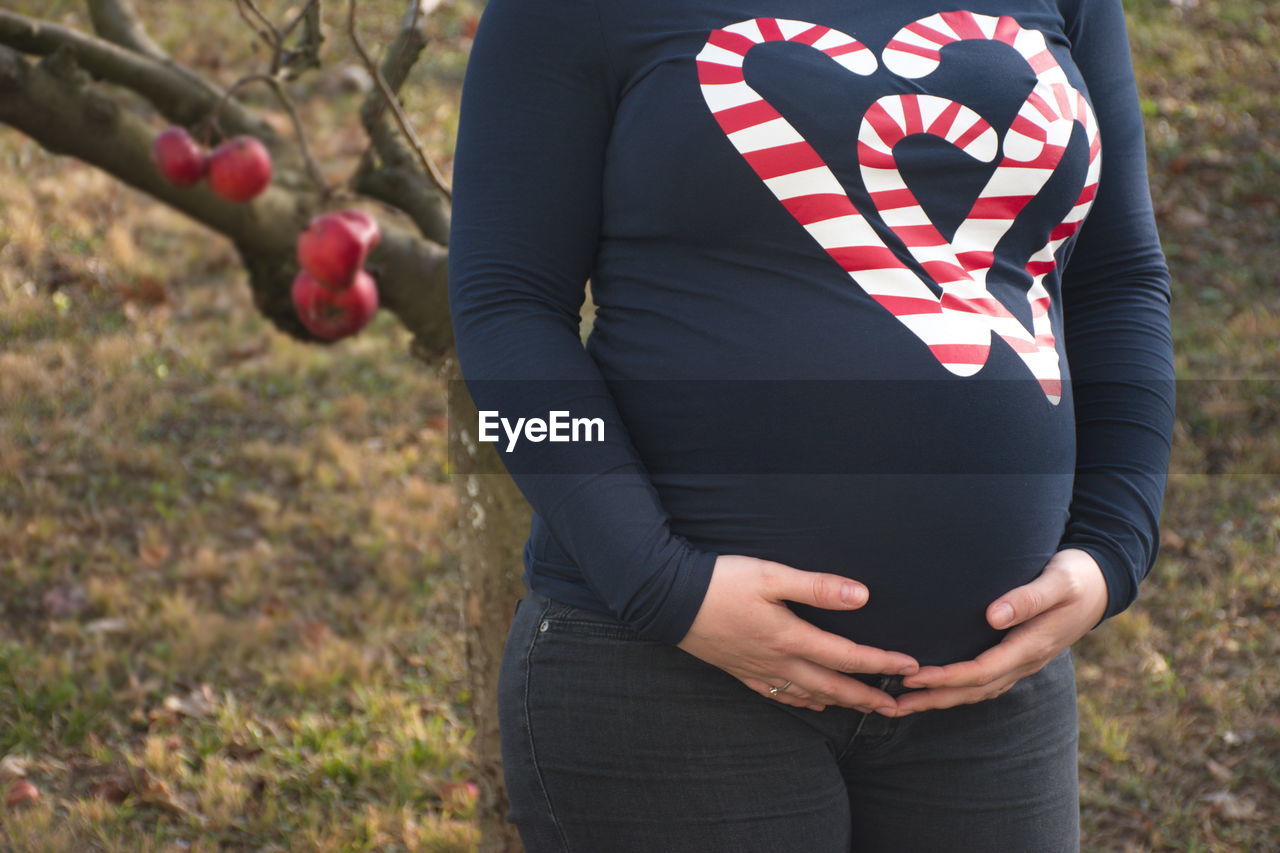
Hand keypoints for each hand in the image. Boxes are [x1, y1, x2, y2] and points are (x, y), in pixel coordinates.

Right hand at [676, 555, 919, 713]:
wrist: (668, 599)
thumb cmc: (721, 583)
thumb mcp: (771, 575)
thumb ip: (817, 587)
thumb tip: (862, 596)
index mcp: (790, 638)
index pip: (847, 656)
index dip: (881, 662)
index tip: (910, 666)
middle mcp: (778, 661)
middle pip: (832, 686)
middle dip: (867, 697)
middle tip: (895, 709)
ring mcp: (758, 670)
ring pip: (808, 694)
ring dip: (840, 703)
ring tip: (863, 709)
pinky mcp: (740, 670)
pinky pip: (779, 695)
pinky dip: (802, 701)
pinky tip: (812, 702)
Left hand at [891, 548, 1108, 714]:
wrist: (1102, 584)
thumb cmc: (1076, 576)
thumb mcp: (1058, 581)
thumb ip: (1027, 598)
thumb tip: (993, 616)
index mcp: (1032, 645)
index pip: (983, 670)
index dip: (947, 677)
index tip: (914, 677)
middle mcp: (1026, 661)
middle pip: (974, 689)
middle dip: (934, 698)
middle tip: (893, 703)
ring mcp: (1023, 663)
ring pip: (978, 690)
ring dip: (941, 699)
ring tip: (904, 703)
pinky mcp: (1019, 657)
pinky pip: (985, 682)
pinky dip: (958, 690)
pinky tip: (936, 689)